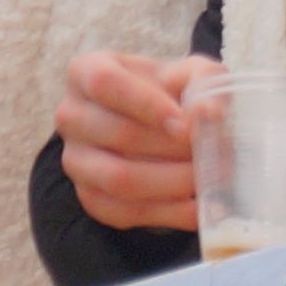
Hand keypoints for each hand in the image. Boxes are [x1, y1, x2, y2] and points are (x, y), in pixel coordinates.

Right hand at [57, 50, 210, 232]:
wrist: (157, 126)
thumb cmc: (170, 92)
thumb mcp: (190, 73)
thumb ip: (204, 82)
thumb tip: (208, 113)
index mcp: (86, 71)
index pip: (106, 84)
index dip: (147, 105)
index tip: (187, 126)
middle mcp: (71, 116)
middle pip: (119, 134)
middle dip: (173, 149)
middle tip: (214, 154)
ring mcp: (76, 161)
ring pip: (120, 179)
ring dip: (172, 182)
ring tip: (208, 178)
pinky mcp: (90, 198)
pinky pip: (125, 212)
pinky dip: (168, 213)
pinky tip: (200, 205)